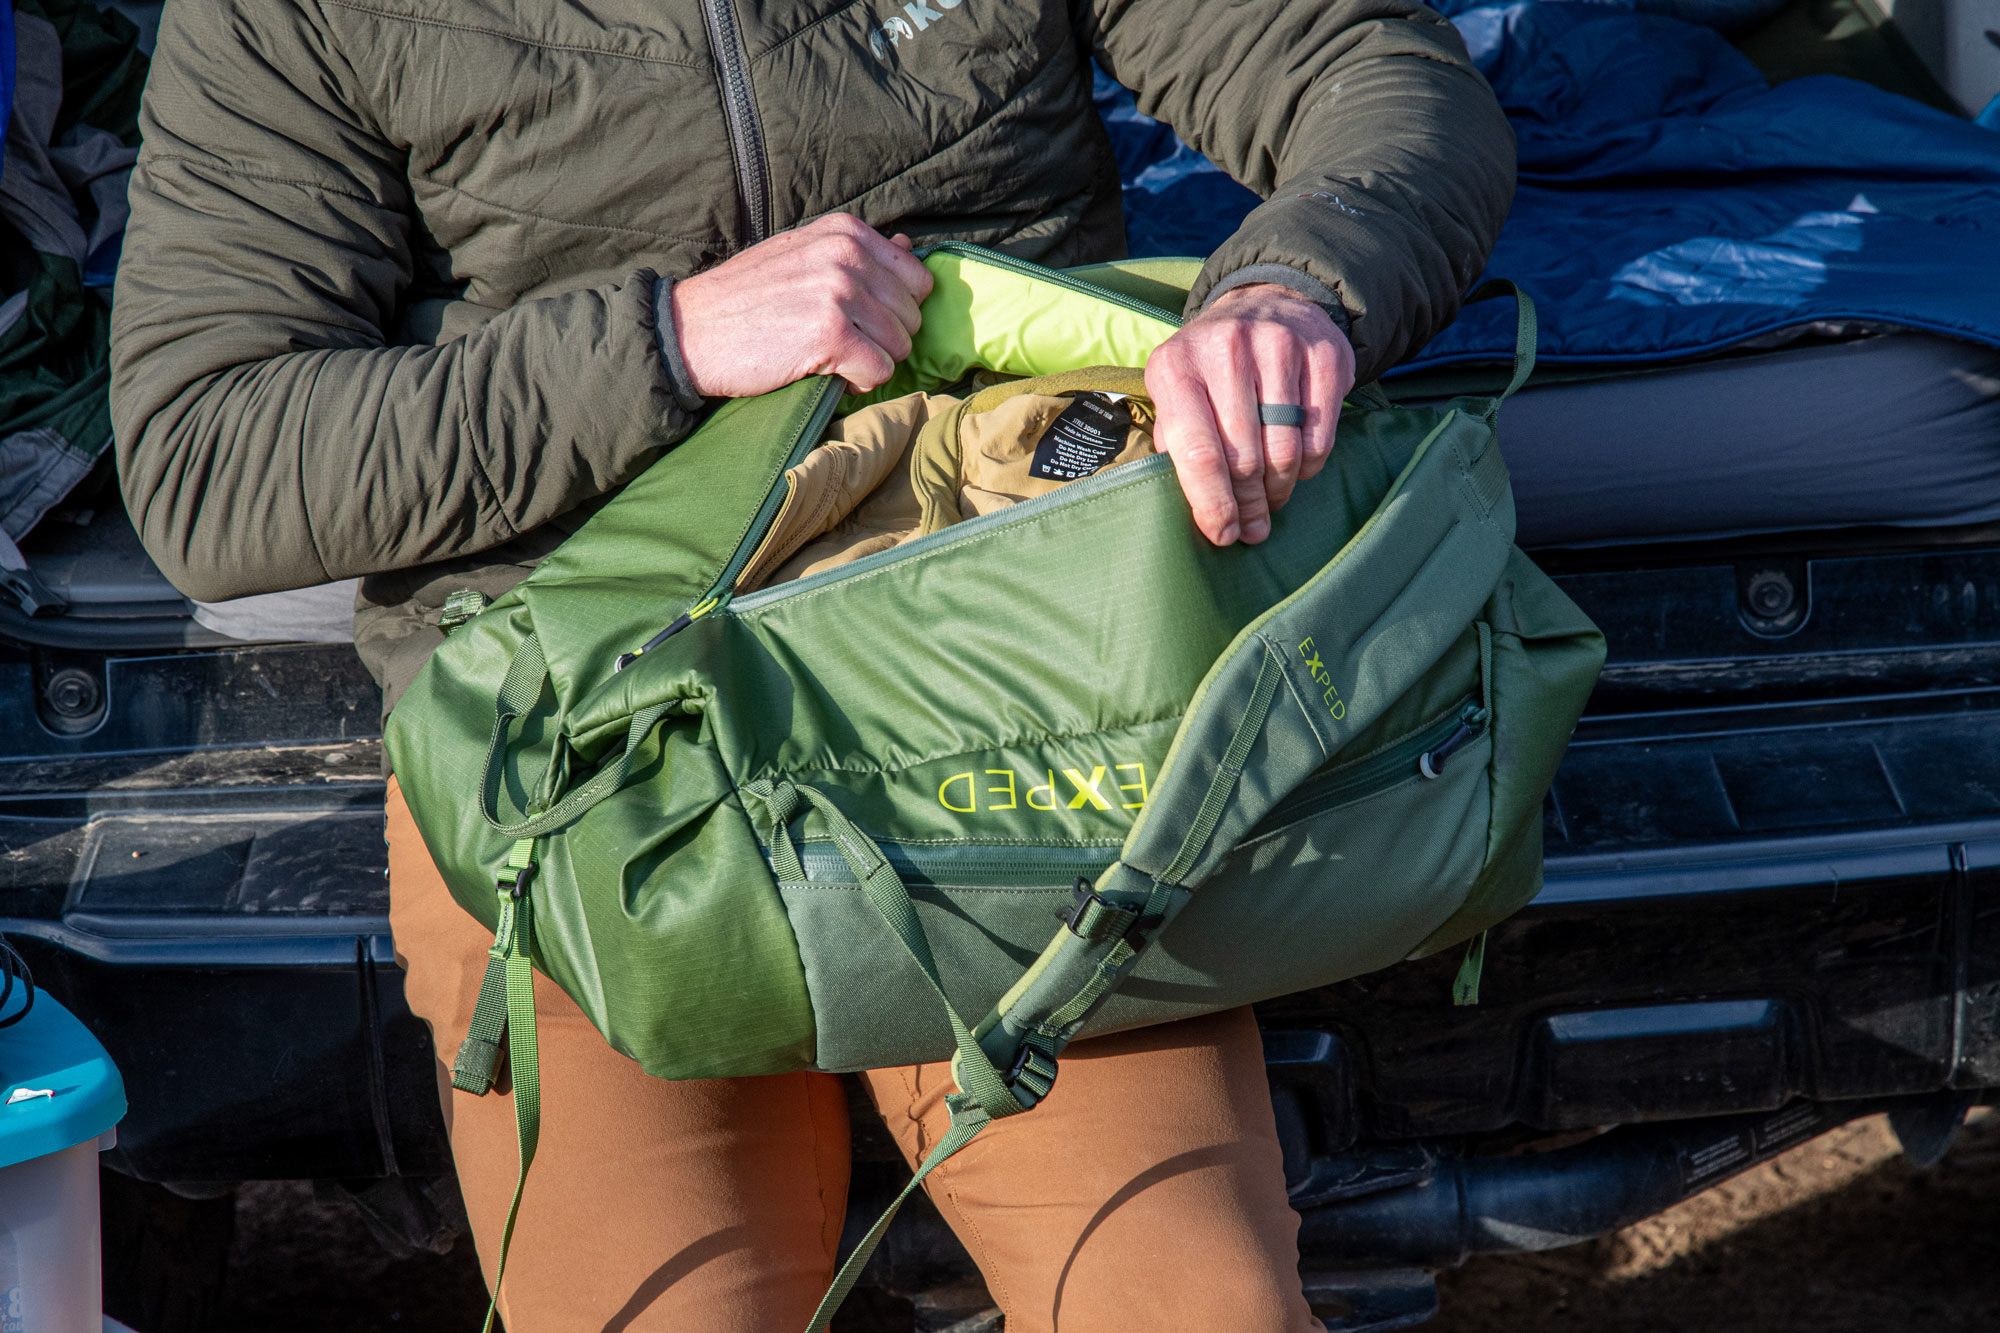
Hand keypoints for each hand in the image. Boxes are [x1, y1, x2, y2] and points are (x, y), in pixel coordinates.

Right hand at [671, 214, 935, 396]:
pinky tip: (825, 372)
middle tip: (839, 343)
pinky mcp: (830, 336)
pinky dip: (857, 383)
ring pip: (899, 346)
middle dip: (883, 339)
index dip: (894, 308)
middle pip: (910, 316)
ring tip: (829, 357)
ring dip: (869, 362)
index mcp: (844, 232)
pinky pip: (879, 371)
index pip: (916, 278)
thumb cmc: (746, 298)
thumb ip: (857, 251)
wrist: (690, 330)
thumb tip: (907, 244)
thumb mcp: (801, 254)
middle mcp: (846, 255)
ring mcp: (839, 293)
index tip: (860, 319)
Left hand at [1143, 283, 1355, 544]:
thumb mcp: (1177, 391)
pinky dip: (1309, 466)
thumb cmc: (1212, 367)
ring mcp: (1279, 347)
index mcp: (1176, 365)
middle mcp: (1226, 349)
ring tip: (1271, 498)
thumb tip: (1193, 512)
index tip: (1223, 533)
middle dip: (1248, 503)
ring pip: (1284, 451)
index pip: (1196, 451)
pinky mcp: (1325, 355)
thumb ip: (1175, 443)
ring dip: (1279, 489)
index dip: (1212, 503)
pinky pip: (1320, 437)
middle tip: (1251, 526)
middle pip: (1243, 456)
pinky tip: (1296, 467)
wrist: (1268, 304)